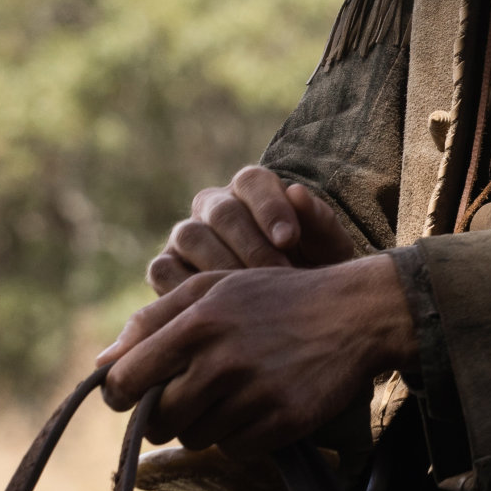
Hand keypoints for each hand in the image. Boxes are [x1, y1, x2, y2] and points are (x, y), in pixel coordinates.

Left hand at [97, 254, 416, 453]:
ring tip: (236, 391)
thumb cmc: (276, 297)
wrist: (356, 311)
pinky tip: (262, 404)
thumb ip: (153, 320)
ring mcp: (254, 394)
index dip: (121, 393)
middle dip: (166, 412)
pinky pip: (235, 449)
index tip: (136, 392)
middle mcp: (222, 360)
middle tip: (193, 392)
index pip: (123, 381)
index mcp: (198, 323)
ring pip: (195, 438)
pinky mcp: (282, 421)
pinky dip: (242, 435)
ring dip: (207, 423)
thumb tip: (102, 362)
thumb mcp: (214, 289)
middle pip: (156, 420)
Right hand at [148, 166, 364, 292]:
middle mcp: (213, 205)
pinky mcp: (165, 266)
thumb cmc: (312, 269)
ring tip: (251, 296)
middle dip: (251, 245)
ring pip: (190, 236)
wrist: (286, 309)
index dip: (269, 207)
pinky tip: (216, 308)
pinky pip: (163, 270)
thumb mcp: (327, 250)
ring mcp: (185, 235)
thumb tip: (297, 192)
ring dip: (220, 266)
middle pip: (221, 210)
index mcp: (253, 189)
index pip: (252, 181)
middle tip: (277, 275)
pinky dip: (186, 288)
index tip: (289, 239)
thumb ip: (319, 221)